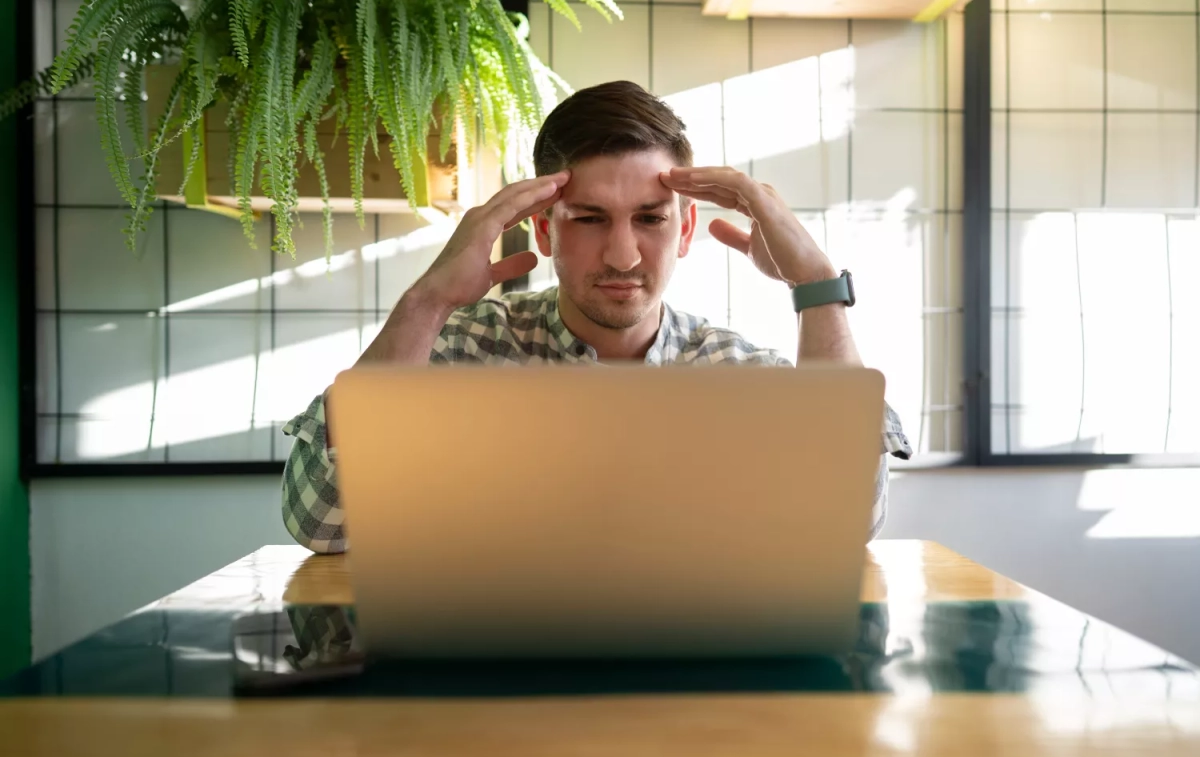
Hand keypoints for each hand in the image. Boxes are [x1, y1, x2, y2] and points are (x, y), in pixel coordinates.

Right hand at [412, 171, 568, 310]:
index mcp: (483, 225)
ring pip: (516, 194)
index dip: (535, 198)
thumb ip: (511, 264)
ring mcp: (480, 218)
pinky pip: (512, 205)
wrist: (439, 293)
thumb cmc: (460, 284)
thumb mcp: (493, 274)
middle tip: (565, 177)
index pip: (514, 206)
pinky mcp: (483, 226)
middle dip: (541, 184)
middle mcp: (480, 215)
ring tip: (563, 178)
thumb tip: (532, 258)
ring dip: (540, 185)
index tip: (557, 192)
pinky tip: (550, 190)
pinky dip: (532, 195)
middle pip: (516, 194)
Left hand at [659, 167, 835, 285]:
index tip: (672, 189)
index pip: (720, 191)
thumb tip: (713, 225)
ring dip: (697, 175)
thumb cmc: (782, 261)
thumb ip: (732, 235)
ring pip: (725, 176)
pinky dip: (713, 179)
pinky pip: (735, 183)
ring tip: (673, 176)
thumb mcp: (749, 247)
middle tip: (664, 176)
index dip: (696, 189)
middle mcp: (759, 194)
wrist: (804, 273)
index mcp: (755, 204)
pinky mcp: (765, 201)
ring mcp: (763, 195)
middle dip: (691, 178)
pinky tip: (693, 180)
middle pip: (719, 180)